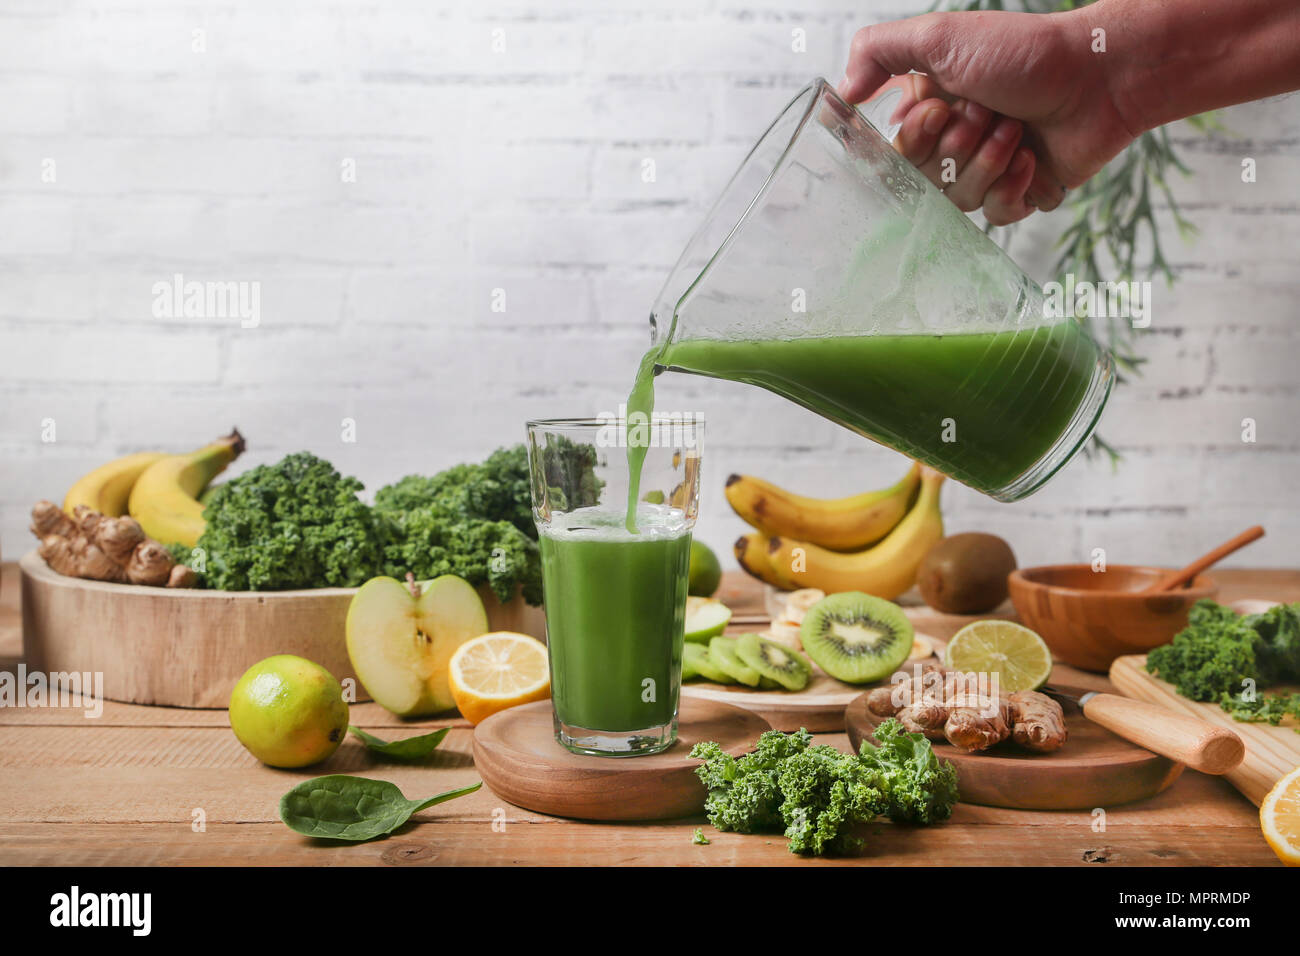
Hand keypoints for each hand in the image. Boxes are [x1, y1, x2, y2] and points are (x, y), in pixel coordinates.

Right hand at [840, 10, 1136, 222]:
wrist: (1097, 76)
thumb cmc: (1023, 53)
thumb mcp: (940, 37)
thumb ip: (878, 52)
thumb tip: (841, 91)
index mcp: (930, 109)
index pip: (892, 155)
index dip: (912, 142)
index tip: (938, 109)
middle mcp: (954, 142)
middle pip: (923, 182)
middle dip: (956, 147)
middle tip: (986, 112)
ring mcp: (987, 171)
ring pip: (959, 202)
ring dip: (988, 161)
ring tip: (1016, 127)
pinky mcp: (1020, 194)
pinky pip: (996, 216)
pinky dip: (1014, 186)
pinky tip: (1033, 156)